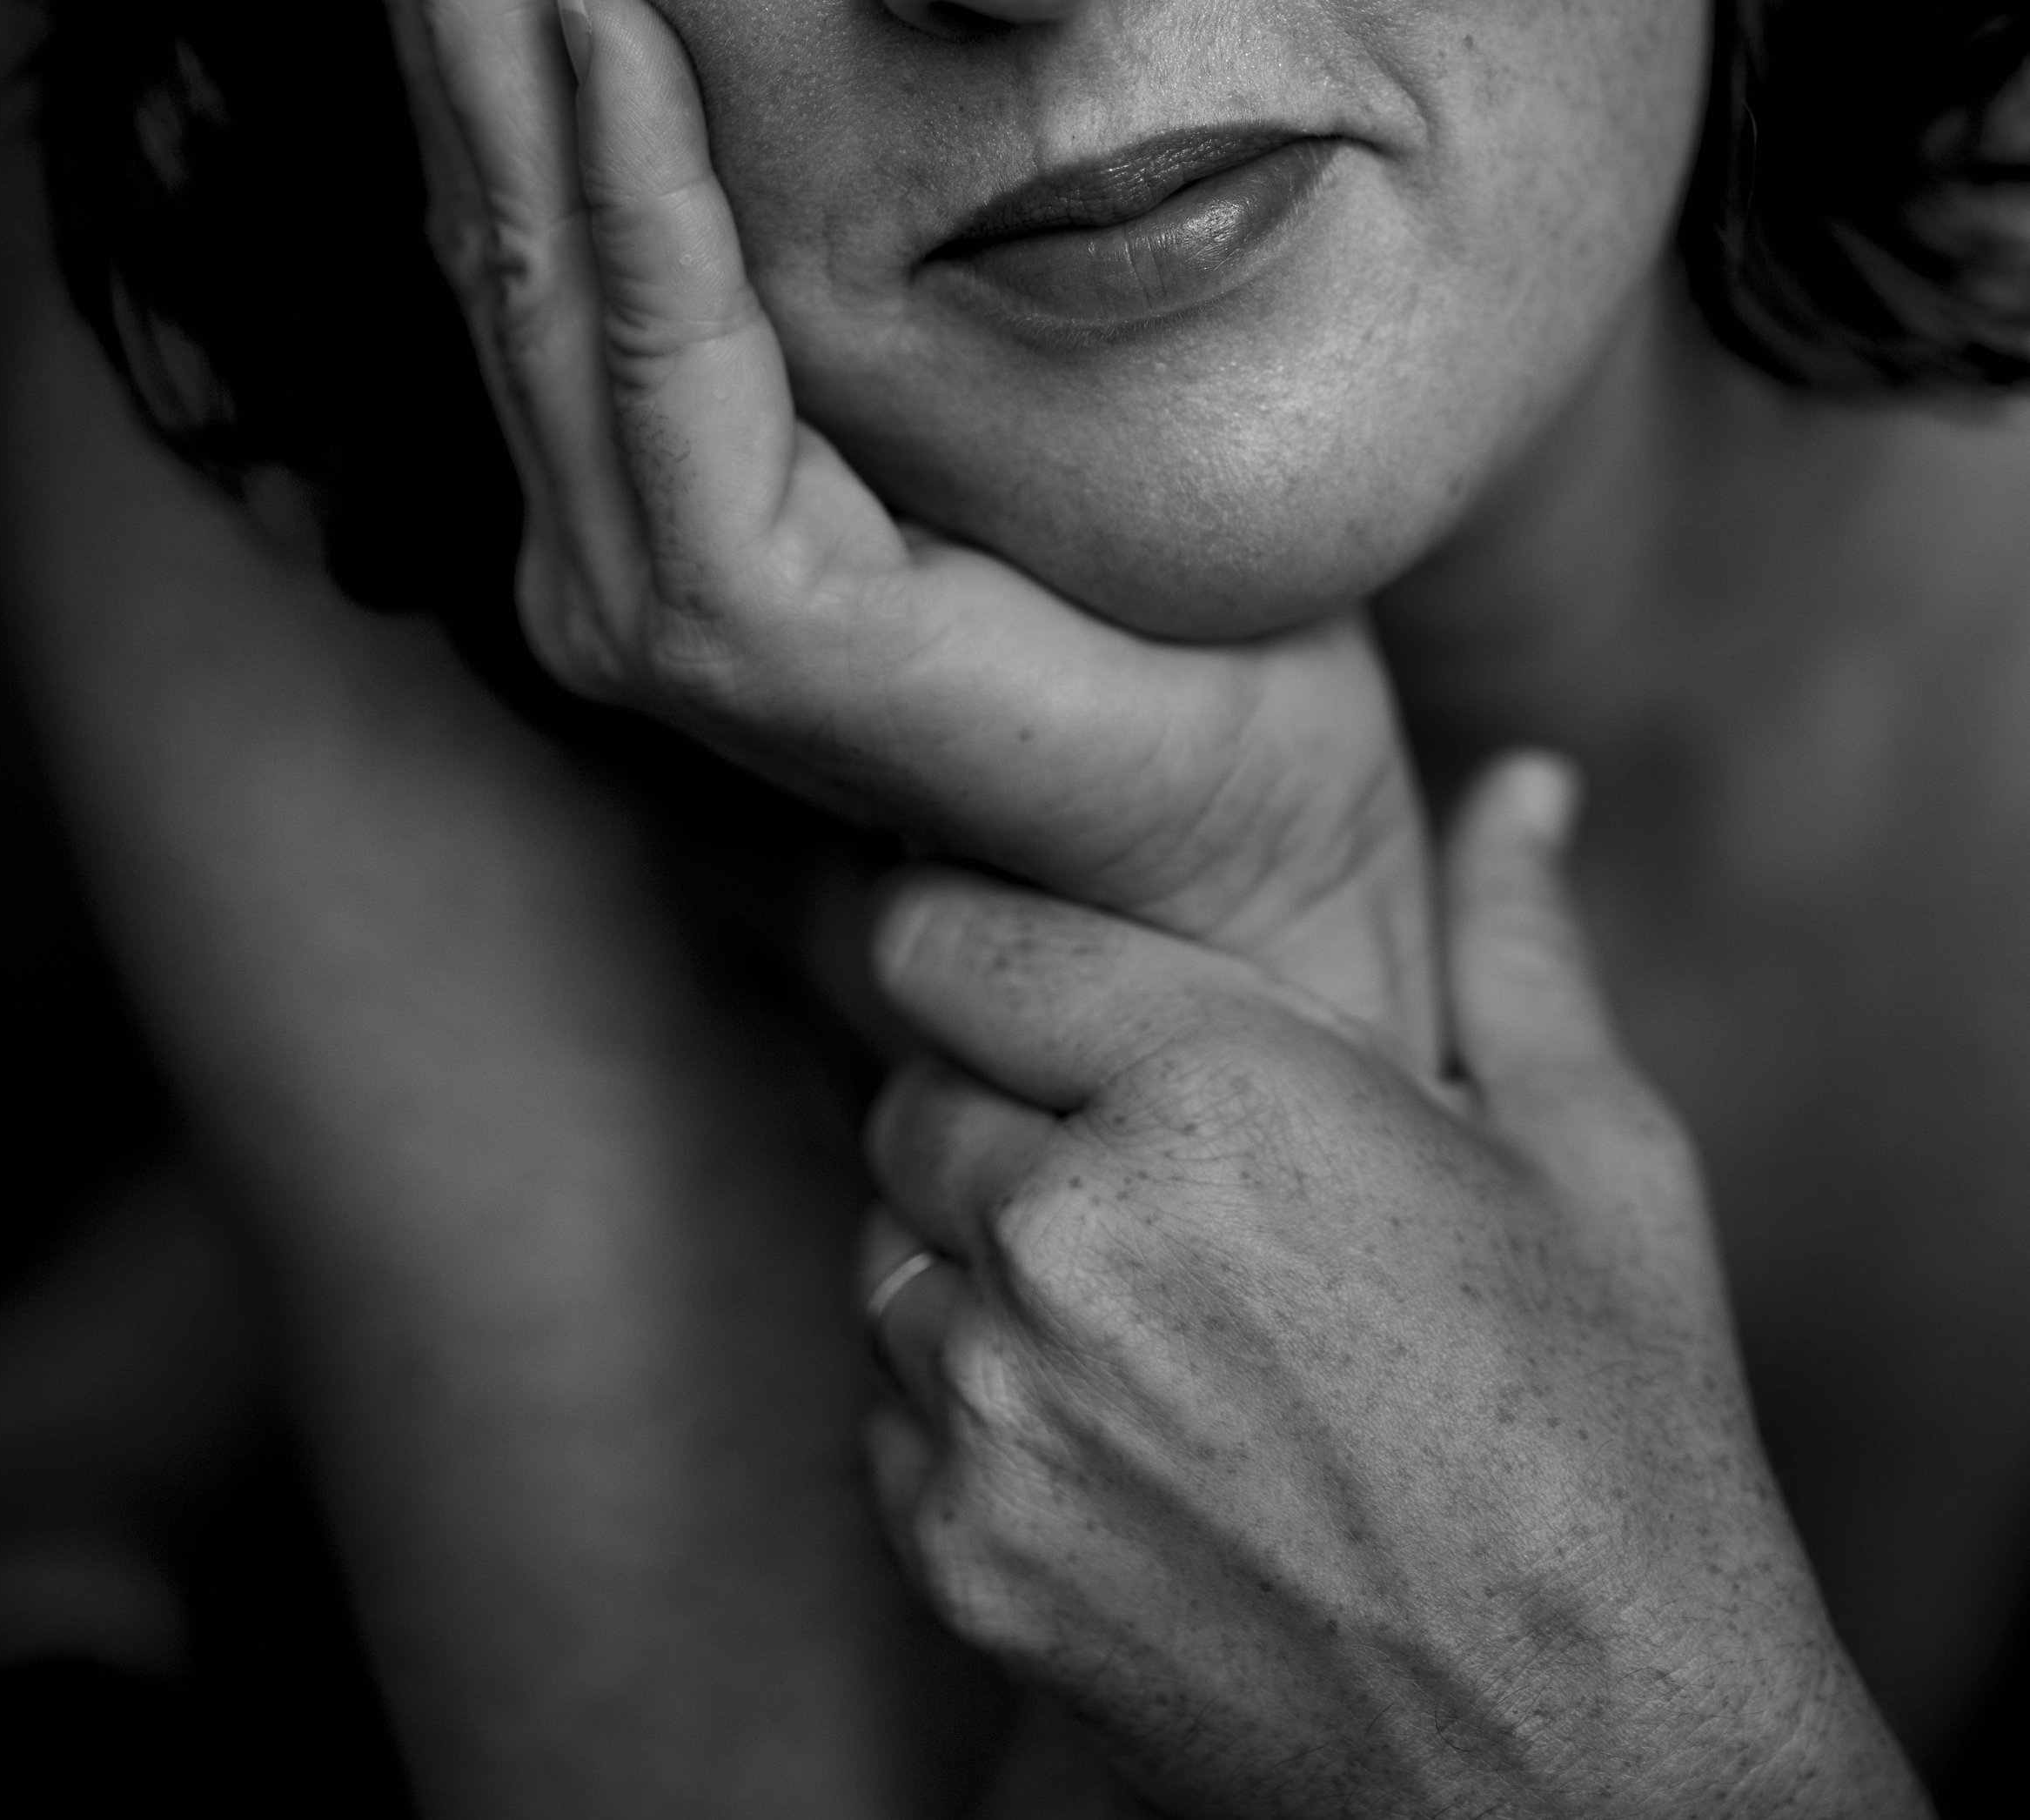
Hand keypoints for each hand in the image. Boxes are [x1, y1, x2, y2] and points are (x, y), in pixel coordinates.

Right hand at [312, 0, 1435, 1049]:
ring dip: (486, 42)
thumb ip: (836, 280)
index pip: (530, 223)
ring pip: (537, 269)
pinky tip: (614, 25)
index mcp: (644, 488)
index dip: (459, 28)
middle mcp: (604, 544)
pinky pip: (674, 361)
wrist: (1251, 828)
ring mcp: (650, 605)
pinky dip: (640, 188)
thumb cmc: (1135, 615)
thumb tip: (807, 56)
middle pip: (490, 222)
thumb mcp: (959, 385)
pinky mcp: (749, 635)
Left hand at [858, 758, 1927, 1819]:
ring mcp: (1009, 1408)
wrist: (1593, 1775)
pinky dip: (965, 1406)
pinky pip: (889, 1412)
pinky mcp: (970, 1559)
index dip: (971, 938)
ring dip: (973, 1254)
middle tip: (1120, 1157)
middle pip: (911, 1089)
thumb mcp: (1599, 1165)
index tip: (1014, 965)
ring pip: (889, 1245)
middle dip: (994, 1101)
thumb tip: (1523, 784)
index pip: (948, 937)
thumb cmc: (1615, 1443)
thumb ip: (1517, 946)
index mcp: (1221, 1091)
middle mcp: (1078, 1232)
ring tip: (1133, 1303)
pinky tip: (1111, 1430)